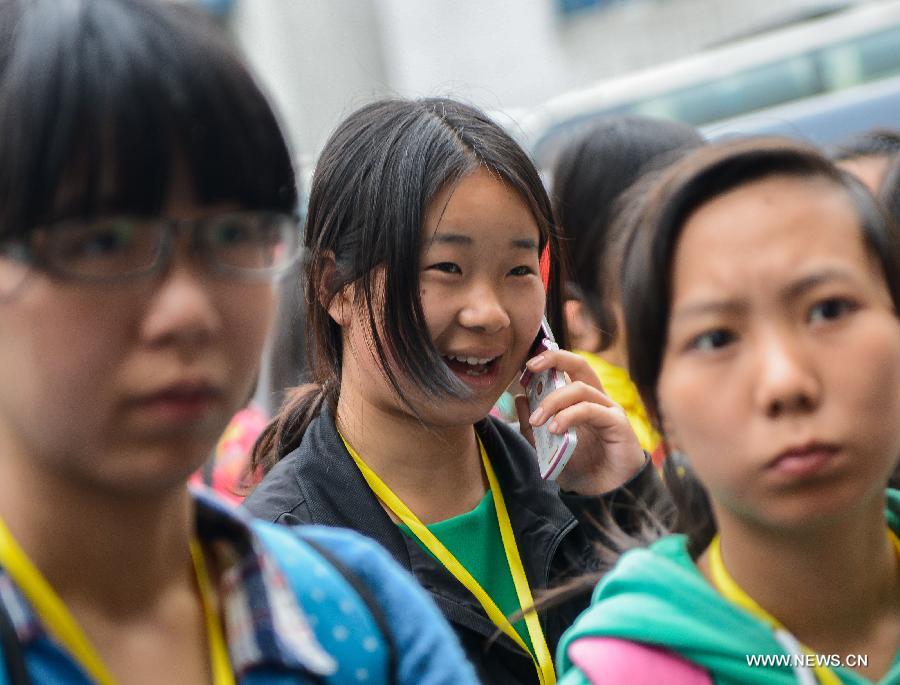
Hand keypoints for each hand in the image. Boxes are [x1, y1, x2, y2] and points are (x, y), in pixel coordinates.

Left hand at [515, 348, 644, 495]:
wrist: (603, 497)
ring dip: (553, 401)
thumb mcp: (547, 448)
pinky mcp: (618, 423)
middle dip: (555, 358)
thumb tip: (519, 397)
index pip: (566, 369)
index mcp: (580, 401)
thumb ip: (532, 427)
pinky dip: (569, 415)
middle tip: (531, 366)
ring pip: (580, 388)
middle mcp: (596, 400)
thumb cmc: (580, 469)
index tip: (525, 366)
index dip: (548, 360)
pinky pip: (591, 409)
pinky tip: (554, 430)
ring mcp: (608, 409)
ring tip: (536, 421)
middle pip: (580, 364)